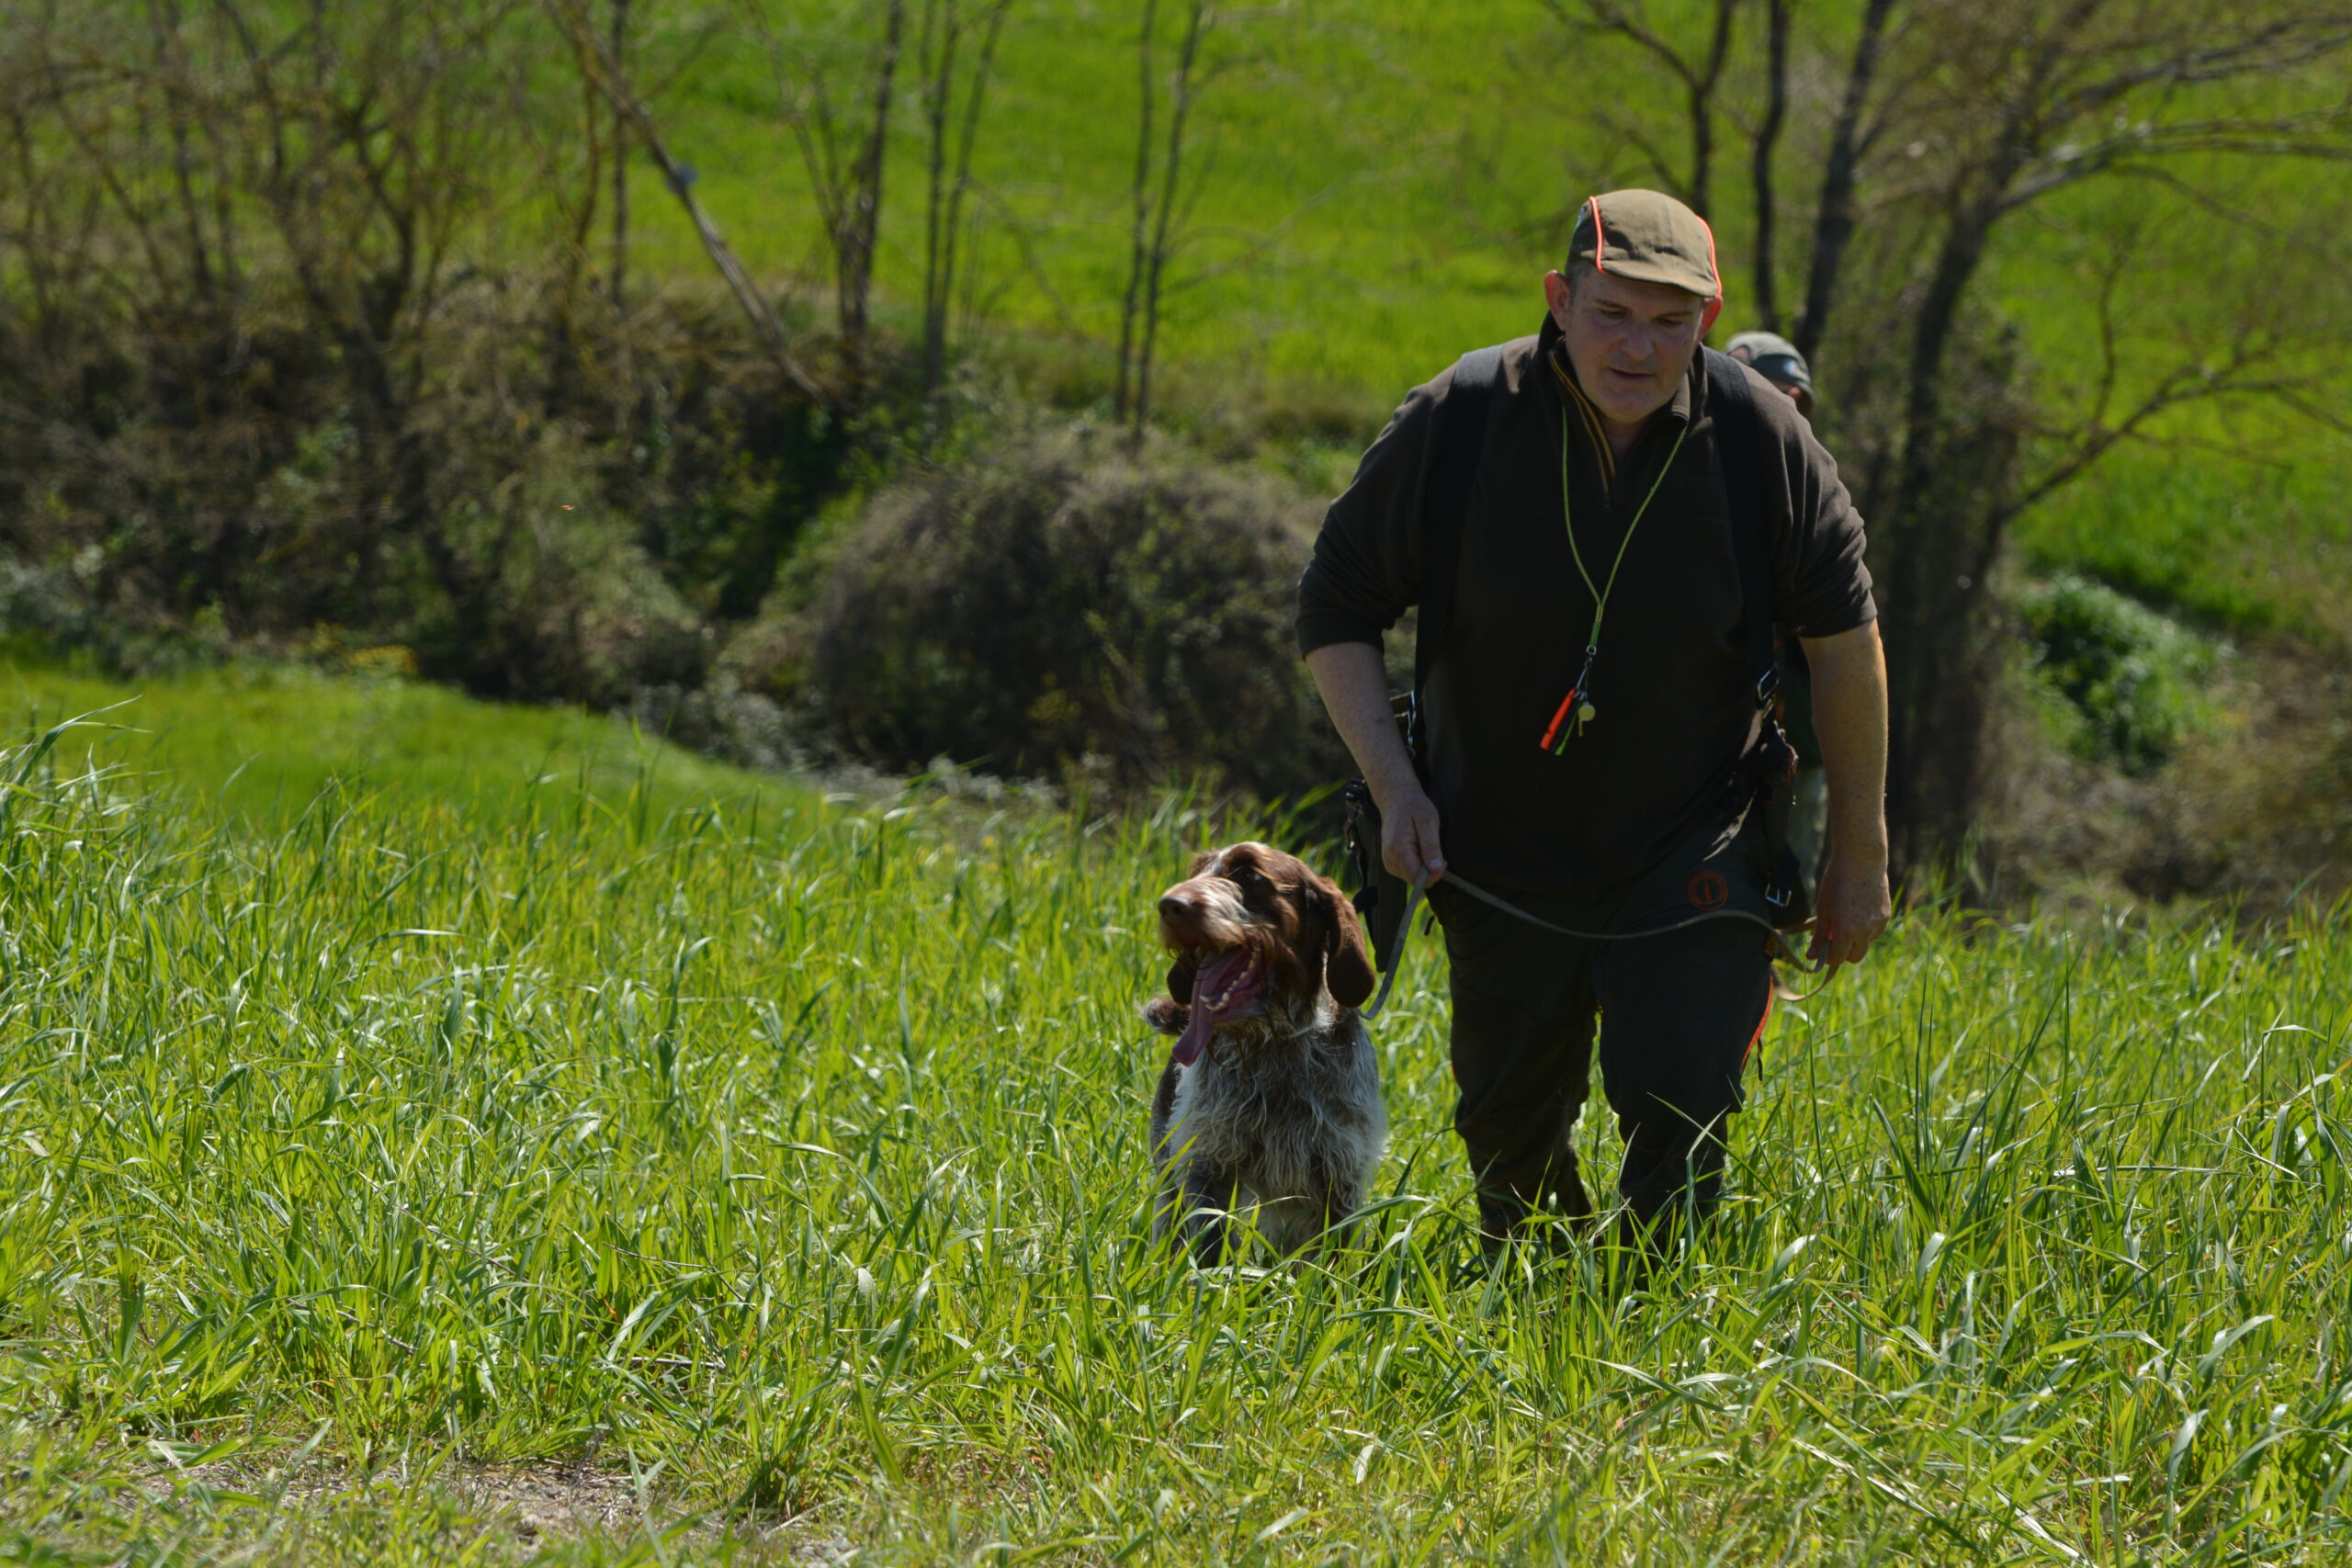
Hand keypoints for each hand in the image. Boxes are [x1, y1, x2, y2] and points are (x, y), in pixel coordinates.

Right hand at [1380, 787, 1446, 887]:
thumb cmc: (1413, 807)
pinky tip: (1417, 848)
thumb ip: (1431, 847)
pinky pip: (1408, 872)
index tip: (1442, 859)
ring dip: (1423, 866)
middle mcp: (1390, 859)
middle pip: (1415, 879)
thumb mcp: (1428, 822)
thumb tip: (1436, 869)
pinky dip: (1417, 864)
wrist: (1396, 800)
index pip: (1417, 877)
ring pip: (1412, 877)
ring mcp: (1388, 862)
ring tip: (1423, 845)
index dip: (1433, 873)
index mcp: (1398, 850)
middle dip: (1429, 869)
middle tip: (1433, 848)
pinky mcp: (1390, 862)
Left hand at [1807, 848, 1888, 972]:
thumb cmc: (1836, 882)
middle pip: (1854, 957)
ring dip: (1856, 941)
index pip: (1837, 958)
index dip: (1828, 957)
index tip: (1822, 950)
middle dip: (1843, 953)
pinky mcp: (1886, 915)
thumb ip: (1820, 935)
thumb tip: (1812, 956)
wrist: (1860, 860)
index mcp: (1846, 931)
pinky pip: (1876, 932)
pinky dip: (1867, 930)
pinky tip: (1858, 914)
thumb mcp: (1823, 908)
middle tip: (1833, 939)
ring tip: (1846, 921)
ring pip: (1866, 944)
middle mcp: (1865, 932)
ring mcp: (1878, 924)